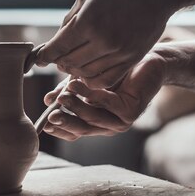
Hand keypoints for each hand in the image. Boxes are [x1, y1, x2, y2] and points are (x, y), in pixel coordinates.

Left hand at [35, 0, 178, 88]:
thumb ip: (70, 20)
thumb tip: (56, 42)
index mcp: (88, 22)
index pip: (57, 48)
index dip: (44, 56)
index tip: (39, 59)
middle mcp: (103, 40)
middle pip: (70, 63)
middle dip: (59, 62)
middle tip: (56, 58)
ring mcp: (120, 52)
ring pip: (86, 74)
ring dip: (75, 71)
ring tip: (72, 63)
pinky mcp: (132, 58)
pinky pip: (106, 79)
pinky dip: (93, 79)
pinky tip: (88, 70)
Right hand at [42, 53, 165, 140]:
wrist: (149, 62)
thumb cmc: (116, 72)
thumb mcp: (86, 82)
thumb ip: (68, 92)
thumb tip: (47, 100)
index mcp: (97, 123)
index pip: (75, 133)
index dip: (60, 130)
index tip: (45, 123)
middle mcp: (108, 126)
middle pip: (82, 130)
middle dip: (65, 123)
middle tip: (50, 115)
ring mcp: (120, 122)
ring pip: (92, 118)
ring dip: (75, 107)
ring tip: (62, 96)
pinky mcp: (130, 112)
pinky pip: (105, 103)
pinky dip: (88, 94)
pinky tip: (75, 85)